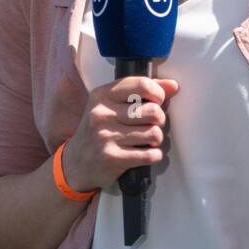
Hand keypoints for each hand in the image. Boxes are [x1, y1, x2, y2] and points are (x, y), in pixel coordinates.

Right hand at [61, 75, 179, 193]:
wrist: (75, 163)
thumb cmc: (99, 130)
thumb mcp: (111, 105)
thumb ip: (141, 92)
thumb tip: (173, 86)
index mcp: (102, 95)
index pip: (142, 85)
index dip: (158, 94)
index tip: (157, 101)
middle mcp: (102, 114)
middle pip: (153, 111)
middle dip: (159, 119)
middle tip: (151, 124)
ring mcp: (106, 136)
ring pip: (154, 133)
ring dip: (156, 139)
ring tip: (147, 140)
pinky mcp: (113, 158)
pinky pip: (150, 155)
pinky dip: (154, 155)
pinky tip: (145, 153)